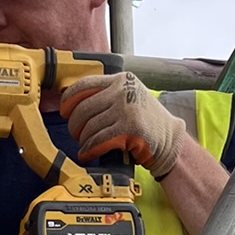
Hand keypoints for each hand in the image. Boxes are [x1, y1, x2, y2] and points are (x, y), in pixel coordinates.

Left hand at [61, 72, 184, 179]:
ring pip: (89, 127)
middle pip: (83, 109)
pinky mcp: (130, 129)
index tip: (64, 111)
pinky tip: (88, 154)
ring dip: (83, 141)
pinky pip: (98, 141)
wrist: (171, 140)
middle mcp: (123, 90)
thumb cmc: (146, 122)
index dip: (68, 100)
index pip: (84, 84)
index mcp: (120, 79)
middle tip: (76, 135)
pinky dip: (89, 150)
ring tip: (85, 146)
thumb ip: (106, 95)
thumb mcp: (129, 97)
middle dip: (75, 126)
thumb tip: (72, 103)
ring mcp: (127, 109)